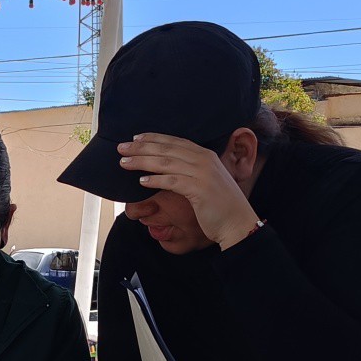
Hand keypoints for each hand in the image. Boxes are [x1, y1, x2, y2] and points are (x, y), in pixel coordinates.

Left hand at [118, 133, 259, 249]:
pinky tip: (141, 181)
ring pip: (166, 163)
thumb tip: (168, 169)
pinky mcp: (199, 189)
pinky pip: (172, 181)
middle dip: (141, 147)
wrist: (238, 223)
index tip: (135, 138)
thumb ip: (191, 172)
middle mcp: (204, 160)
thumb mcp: (206, 181)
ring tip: (124, 163)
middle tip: (121, 148)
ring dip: (142, 161)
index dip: (153, 138)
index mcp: (206, 155)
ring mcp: (202, 173)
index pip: (175, 142)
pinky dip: (155, 180)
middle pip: (166, 149)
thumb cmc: (220, 206)